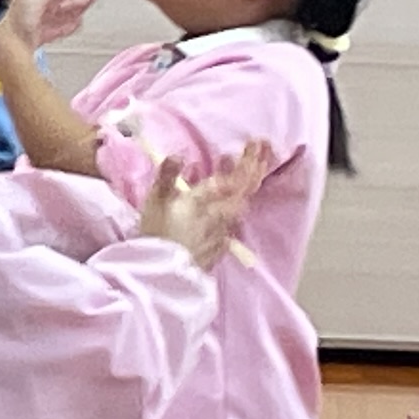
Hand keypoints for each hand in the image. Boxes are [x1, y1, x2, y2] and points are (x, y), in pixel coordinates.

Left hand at [0, 0, 94, 54]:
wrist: (13, 42)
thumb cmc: (17, 18)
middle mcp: (38, 9)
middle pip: (61, 2)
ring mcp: (41, 23)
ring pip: (62, 15)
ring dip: (76, 11)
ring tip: (88, 8)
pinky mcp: (42, 36)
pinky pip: (58, 29)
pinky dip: (68, 26)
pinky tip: (76, 24)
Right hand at [141, 140, 271, 268]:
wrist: (162, 276)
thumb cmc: (156, 235)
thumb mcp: (155, 202)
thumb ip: (167, 176)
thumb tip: (180, 155)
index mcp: (206, 200)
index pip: (234, 178)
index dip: (248, 160)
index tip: (258, 142)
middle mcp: (220, 215)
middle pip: (244, 191)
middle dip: (255, 169)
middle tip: (262, 152)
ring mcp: (221, 234)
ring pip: (239, 207)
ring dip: (243, 187)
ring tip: (241, 174)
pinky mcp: (217, 250)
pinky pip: (231, 225)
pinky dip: (232, 210)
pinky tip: (228, 209)